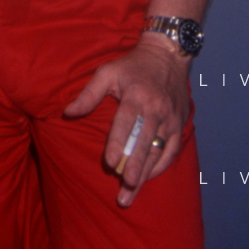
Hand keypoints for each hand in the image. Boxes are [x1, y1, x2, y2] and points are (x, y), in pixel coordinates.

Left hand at [63, 36, 190, 207]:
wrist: (168, 56)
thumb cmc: (132, 66)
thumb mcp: (107, 72)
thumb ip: (88, 94)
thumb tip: (68, 113)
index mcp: (136, 95)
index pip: (126, 122)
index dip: (118, 142)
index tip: (110, 162)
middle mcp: (156, 108)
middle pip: (144, 142)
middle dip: (134, 167)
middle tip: (124, 188)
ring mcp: (170, 118)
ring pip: (158, 151)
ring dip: (146, 173)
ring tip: (132, 192)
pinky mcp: (180, 124)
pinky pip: (171, 150)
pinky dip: (160, 165)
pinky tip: (148, 178)